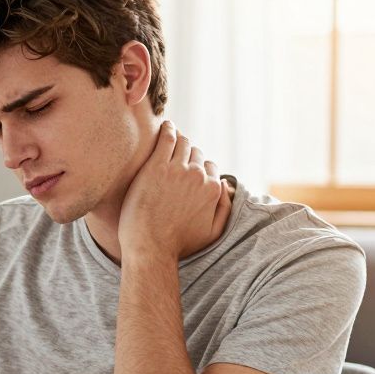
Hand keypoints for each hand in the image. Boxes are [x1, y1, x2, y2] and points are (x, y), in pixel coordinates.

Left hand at [118, 121, 231, 260]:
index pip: (210, 167)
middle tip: (177, 157)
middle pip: (197, 154)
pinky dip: (168, 129)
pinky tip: (165, 127)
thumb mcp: (213, 233)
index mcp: (212, 189)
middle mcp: (198, 176)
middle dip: (189, 155)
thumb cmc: (178, 244)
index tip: (189, 170)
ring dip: (179, 140)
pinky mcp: (156, 165)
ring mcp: (177, 169)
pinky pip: (166, 138)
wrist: (149, 246)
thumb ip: (225, 208)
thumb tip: (225, 185)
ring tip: (171, 138)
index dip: (199, 168)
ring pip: (183, 144)